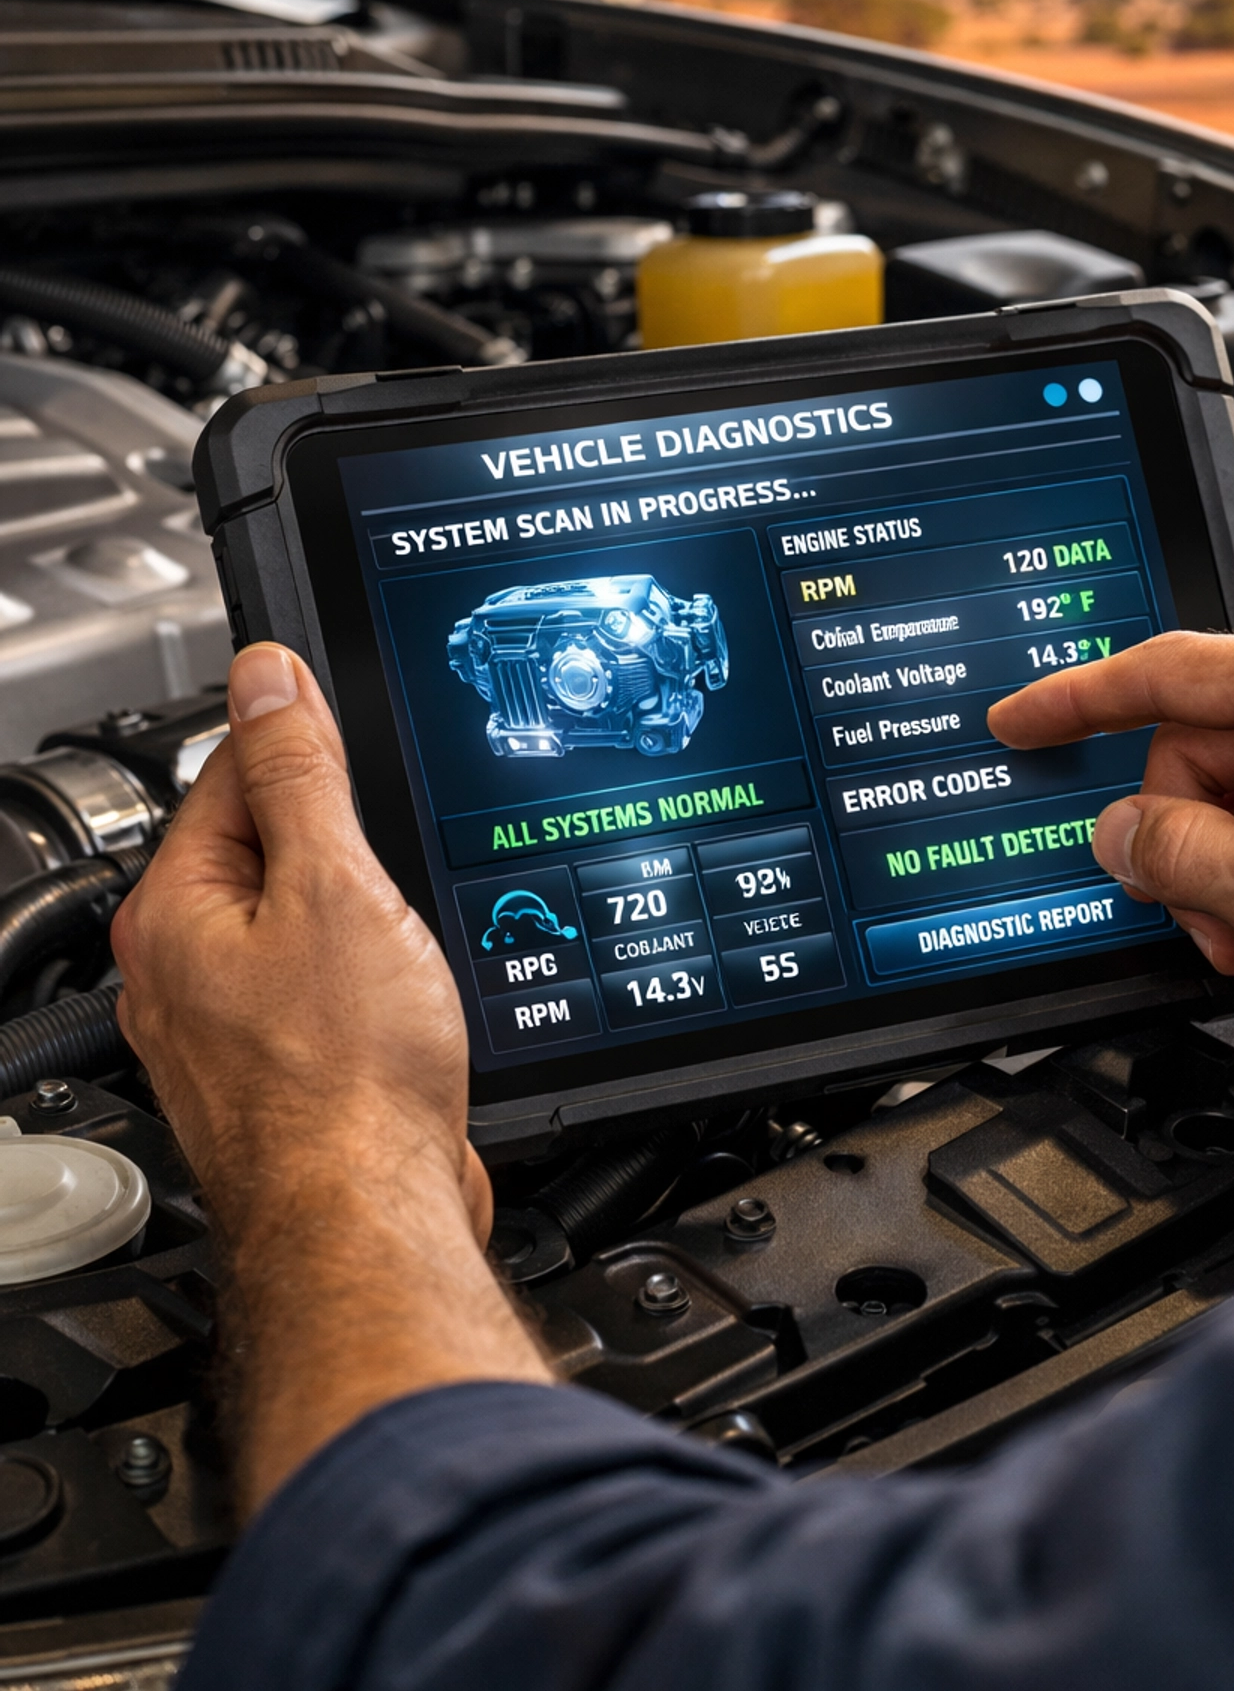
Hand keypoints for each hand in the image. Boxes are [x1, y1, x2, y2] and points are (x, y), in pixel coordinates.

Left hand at [113, 641, 489, 1244]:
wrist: (373, 1217)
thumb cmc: (345, 1077)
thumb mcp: (334, 884)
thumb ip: (298, 771)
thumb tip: (266, 676)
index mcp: (171, 912)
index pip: (233, 774)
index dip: (308, 746)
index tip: (357, 735)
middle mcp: (178, 972)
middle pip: (269, 850)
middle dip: (342, 843)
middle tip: (398, 859)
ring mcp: (226, 1029)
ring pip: (302, 925)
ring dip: (360, 916)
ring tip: (404, 937)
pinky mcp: (279, 1074)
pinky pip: (322, 989)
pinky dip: (366, 979)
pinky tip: (403, 999)